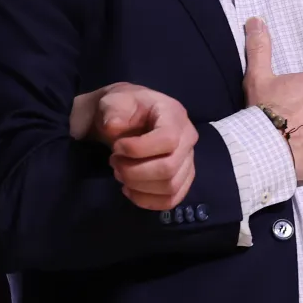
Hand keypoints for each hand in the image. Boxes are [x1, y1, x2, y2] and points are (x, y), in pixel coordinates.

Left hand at [73, 83, 198, 211]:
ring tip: (119, 174)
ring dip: (138, 186)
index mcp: (174, 114)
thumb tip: (114, 127)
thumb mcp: (114, 101)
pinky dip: (147, 201)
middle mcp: (188, 138)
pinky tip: (129, 190)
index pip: (168, 139)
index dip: (139, 149)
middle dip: (134, 171)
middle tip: (114, 162)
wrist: (129, 117)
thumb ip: (114, 111)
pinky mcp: (183, 179)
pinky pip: (171, 200)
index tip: (116, 147)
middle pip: (169, 168)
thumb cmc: (124, 108)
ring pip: (170, 187)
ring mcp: (188, 160)